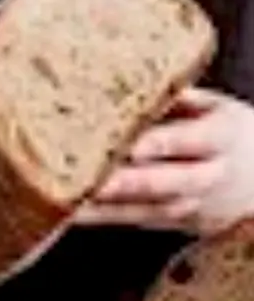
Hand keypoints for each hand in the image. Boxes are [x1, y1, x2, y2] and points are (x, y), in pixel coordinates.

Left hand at [76, 87, 253, 235]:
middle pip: (166, 182)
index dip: (159, 143)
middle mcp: (210, 176)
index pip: (187, 140)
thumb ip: (175, 95)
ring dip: (107, 206)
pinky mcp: (179, 223)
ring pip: (149, 208)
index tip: (130, 144)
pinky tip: (72, 211)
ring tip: (69, 197)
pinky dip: (105, 218)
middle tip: (89, 180)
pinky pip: (138, 221)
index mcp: (220, 138)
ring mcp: (196, 206)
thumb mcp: (214, 105)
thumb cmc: (232, 130)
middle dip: (126, 183)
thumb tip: (130, 77)